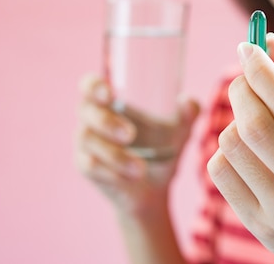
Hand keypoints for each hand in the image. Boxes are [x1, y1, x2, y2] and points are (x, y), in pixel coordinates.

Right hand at [75, 75, 199, 216]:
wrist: (155, 188)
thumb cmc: (163, 147)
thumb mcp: (179, 131)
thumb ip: (188, 115)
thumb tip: (189, 103)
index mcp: (109, 100)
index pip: (90, 85)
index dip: (94, 86)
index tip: (110, 93)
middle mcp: (92, 117)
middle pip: (86, 111)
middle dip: (106, 122)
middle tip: (130, 135)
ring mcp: (85, 142)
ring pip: (88, 140)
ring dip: (114, 154)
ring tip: (141, 169)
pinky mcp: (85, 166)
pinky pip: (89, 165)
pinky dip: (110, 171)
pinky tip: (129, 177)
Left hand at [207, 34, 273, 263]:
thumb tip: (266, 44)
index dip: (263, 71)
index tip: (248, 47)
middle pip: (257, 126)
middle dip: (242, 89)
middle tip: (244, 78)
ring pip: (232, 145)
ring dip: (234, 120)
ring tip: (251, 122)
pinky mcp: (261, 228)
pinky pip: (220, 170)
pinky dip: (226, 148)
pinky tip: (246, 152)